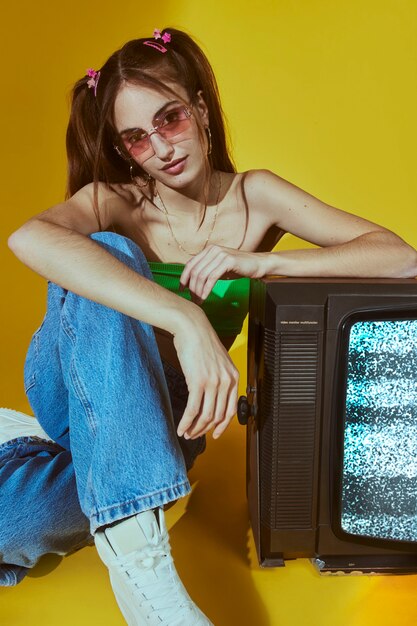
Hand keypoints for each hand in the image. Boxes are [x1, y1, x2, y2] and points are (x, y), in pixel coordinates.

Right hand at [172, 308, 238, 439]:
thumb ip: (220, 378)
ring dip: (195, 428)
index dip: (223, 425)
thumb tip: (212, 396)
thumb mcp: (218, 361)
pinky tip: (181, 427)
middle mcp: (226, 381)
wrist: (191, 326)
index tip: (215, 433)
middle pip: (217, 415)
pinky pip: (193, 409)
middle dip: (205, 429)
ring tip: (187, 433)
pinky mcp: (198, 381)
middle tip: (195, 435)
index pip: (231, 409)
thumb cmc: (201, 341)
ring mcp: (213, 382)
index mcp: (233, 377)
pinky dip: (187, 422)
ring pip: (206, 415)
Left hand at [179, 244, 268, 302]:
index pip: (190, 264)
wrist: (257, 264)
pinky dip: (206, 289)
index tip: (181, 289)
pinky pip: (212, 278)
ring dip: (198, 291)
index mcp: (208, 250)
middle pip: (195, 271)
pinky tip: (205, 297)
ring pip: (202, 275)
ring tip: (198, 301)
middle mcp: (212, 250)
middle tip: (192, 299)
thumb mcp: (219, 266)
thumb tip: (192, 282)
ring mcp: (220, 254)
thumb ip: (207, 270)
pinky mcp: (228, 261)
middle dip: (191, 287)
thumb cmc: (238, 267)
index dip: (183, 277)